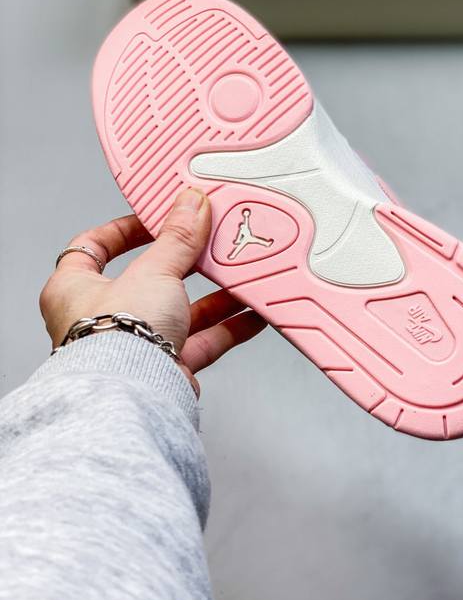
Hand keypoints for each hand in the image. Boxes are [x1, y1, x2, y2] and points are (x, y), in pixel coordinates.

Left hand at [40, 188, 265, 395]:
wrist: (132, 395)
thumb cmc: (114, 339)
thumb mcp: (152, 270)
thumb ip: (177, 237)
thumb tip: (190, 204)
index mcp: (74, 289)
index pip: (92, 248)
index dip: (123, 230)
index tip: (155, 218)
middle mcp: (99, 319)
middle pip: (147, 279)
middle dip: (184, 263)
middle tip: (208, 242)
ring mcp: (133, 344)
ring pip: (179, 311)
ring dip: (213, 295)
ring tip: (239, 274)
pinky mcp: (164, 367)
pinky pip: (201, 341)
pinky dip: (228, 327)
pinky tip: (251, 312)